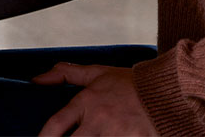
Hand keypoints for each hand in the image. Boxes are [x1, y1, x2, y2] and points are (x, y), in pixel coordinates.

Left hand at [34, 63, 155, 135]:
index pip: (57, 123)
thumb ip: (66, 74)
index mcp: (88, 101)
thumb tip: (36, 79)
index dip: (44, 136)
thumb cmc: (131, 84)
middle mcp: (99, 120)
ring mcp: (117, 134)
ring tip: (93, 136)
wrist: (167, 92)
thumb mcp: (97, 73)